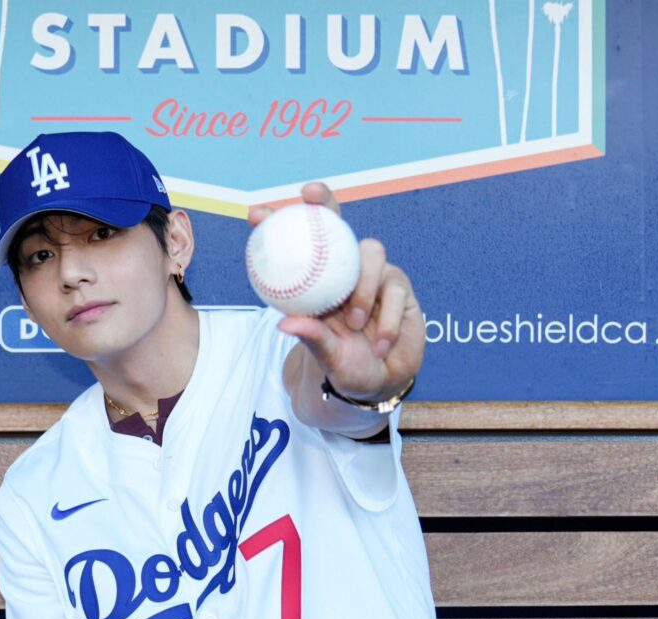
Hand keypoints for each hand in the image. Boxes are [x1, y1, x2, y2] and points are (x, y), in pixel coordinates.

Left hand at [248, 182, 424, 401]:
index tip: (257, 213)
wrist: (381, 382)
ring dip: (362, 289)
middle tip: (311, 197)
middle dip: (324, 202)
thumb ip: (311, 336)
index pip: (300, 247)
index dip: (279, 223)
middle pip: (338, 224)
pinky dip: (388, 322)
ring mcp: (376, 275)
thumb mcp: (325, 354)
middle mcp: (346, 272)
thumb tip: (284, 324)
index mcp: (320, 283)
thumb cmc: (346, 363)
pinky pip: (396, 293)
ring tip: (356, 323)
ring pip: (371, 254)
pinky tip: (381, 344)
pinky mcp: (401, 289)